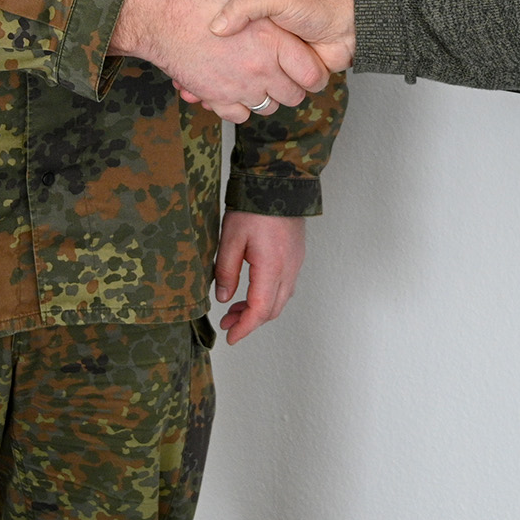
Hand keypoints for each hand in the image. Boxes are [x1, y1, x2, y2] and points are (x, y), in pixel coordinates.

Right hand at [110, 0, 331, 123]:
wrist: (158, 16)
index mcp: (273, 41)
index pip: (311, 74)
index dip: (311, 69)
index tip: (302, 61)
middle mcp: (259, 69)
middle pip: (292, 96)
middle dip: (291, 85)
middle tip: (281, 68)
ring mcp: (237, 87)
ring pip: (266, 107)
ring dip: (265, 95)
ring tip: (257, 76)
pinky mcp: (216, 98)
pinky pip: (239, 114)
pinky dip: (240, 106)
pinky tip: (235, 87)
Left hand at [215, 213, 305, 343]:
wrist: (279, 182)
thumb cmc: (254, 207)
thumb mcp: (230, 238)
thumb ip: (225, 270)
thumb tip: (223, 297)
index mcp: (272, 268)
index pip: (260, 310)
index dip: (244, 328)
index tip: (230, 337)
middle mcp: (289, 269)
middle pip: (273, 309)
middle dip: (250, 321)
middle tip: (227, 323)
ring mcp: (296, 262)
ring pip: (281, 299)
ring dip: (259, 309)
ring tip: (235, 308)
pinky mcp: (296, 255)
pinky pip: (285, 285)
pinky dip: (268, 295)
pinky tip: (253, 289)